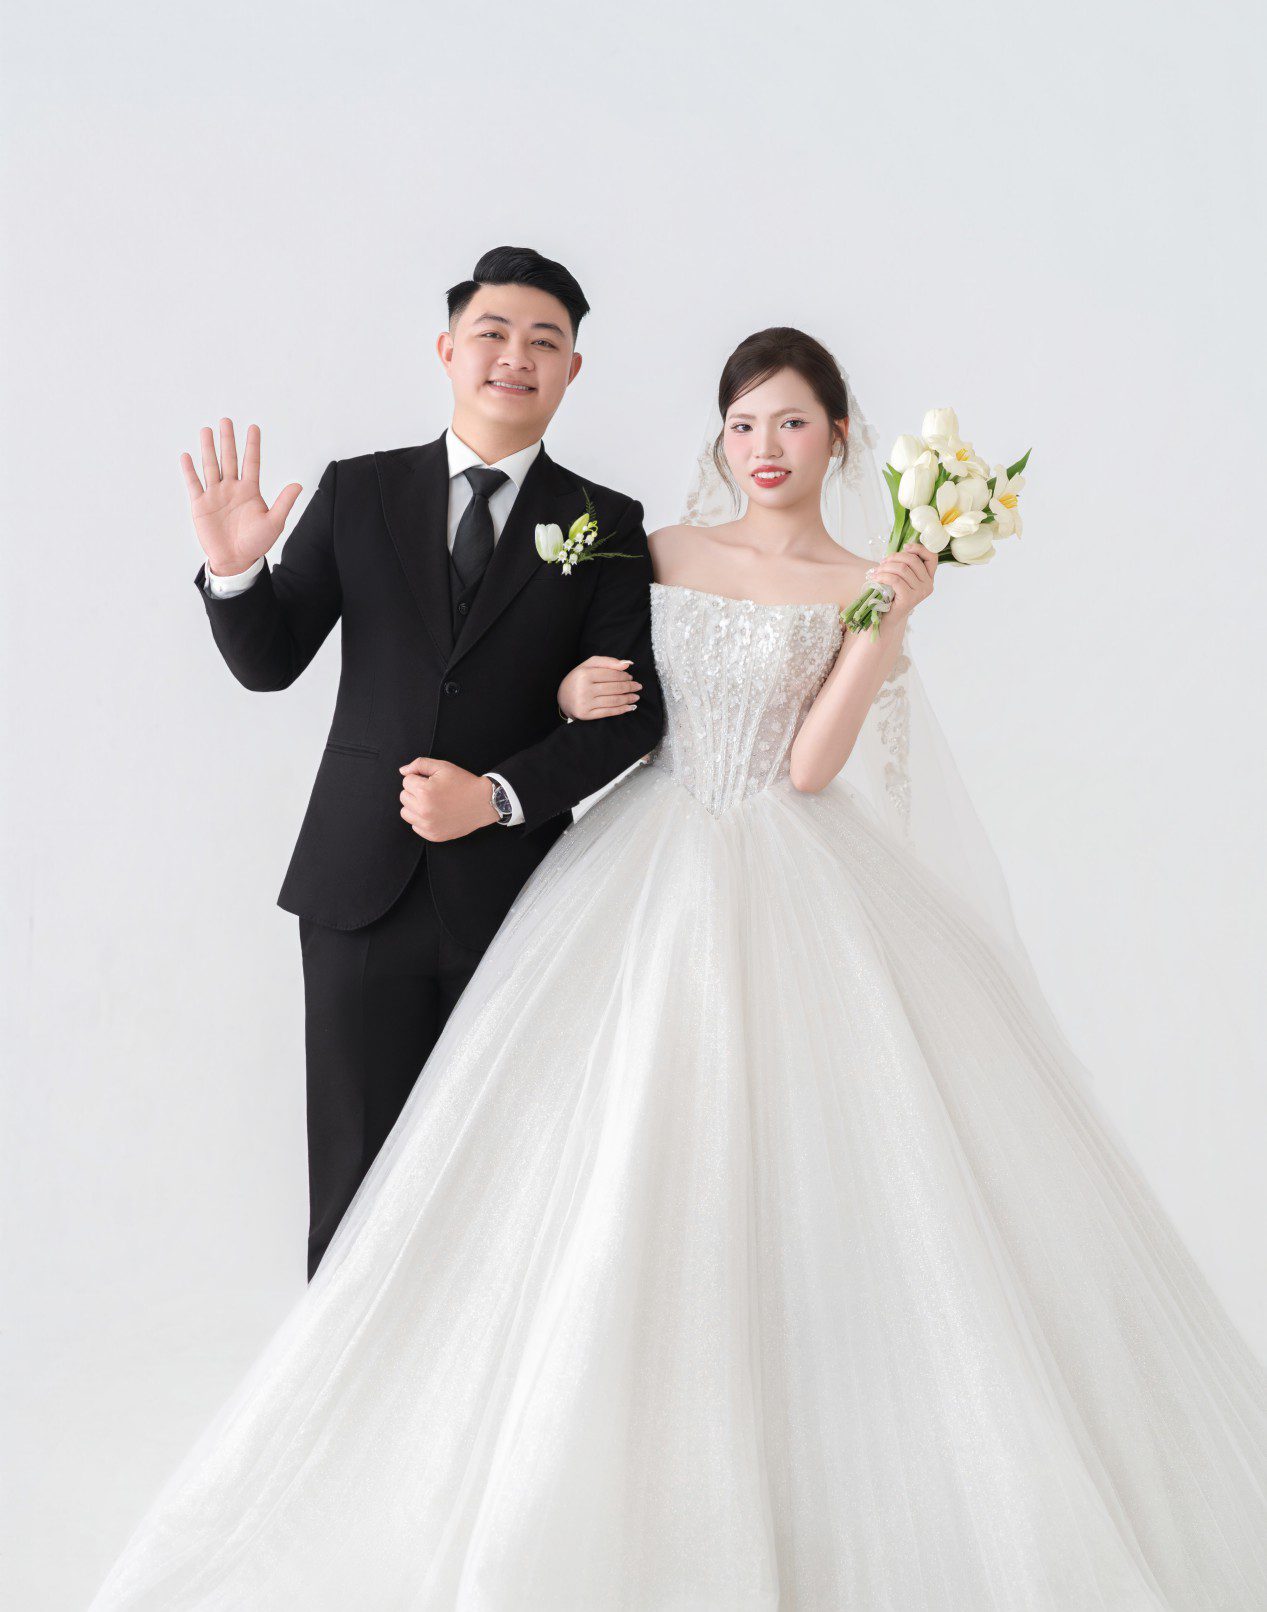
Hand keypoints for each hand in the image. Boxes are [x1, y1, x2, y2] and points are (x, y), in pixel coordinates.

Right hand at [180, 420, 302, 577]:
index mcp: (250, 490)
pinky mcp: (201, 504)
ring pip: (211, 466)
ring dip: (208, 448)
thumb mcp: (274, 522)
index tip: (253, 427)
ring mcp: (215, 495)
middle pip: (229, 459)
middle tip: (226, 420)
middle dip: (228, 440)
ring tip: (207, 430)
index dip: (252, 445)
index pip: (251, 462)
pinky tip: (187, 455)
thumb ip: (284, 502)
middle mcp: (232, 488)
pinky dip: (190, 470)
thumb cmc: (256, 543)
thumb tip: (298, 484)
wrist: (236, 560)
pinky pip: (194, 484)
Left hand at [398, 757, 498, 841]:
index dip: (420, 778)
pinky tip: (436, 814)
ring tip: (432, 802)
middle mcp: (424, 810)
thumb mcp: (443, 766)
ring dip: (415, 806)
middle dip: (415, 791)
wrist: (483, 802)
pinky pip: (415, 826)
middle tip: (433, 791)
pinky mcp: (433, 835)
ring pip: (406, 812)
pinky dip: (422, 820)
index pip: (406, 781)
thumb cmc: (463, 783)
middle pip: (404, 796)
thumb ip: (419, 764)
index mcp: (424, 791)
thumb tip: (403, 771)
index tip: (433, 781)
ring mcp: (428, 825)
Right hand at [557, 655, 642, 720]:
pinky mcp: (586, 715)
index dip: (624, 676)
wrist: (563, 698)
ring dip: (628, 698)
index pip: (611, 674)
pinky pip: (608, 712)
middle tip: (638, 687)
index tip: (630, 677)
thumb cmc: (578, 679)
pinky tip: (629, 707)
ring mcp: (585, 703)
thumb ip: (607, 662)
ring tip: (635, 696)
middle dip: (629, 687)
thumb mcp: (588, 665)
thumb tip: (627, 664)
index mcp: (584, 674)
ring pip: (613, 700)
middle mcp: (584, 689)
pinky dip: (621, 710)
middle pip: (614, 688)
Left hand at [866, 541, 937, 620]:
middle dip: (894, 557)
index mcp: (929, 577)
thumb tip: (902, 548)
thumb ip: (905, 564)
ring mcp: (920, 592)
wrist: (886, 619)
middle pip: (913, 560)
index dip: (919, 548)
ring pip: (902, 569)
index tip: (904, 547)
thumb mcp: (901, 577)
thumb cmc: (892, 595)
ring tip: (876, 572)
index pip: (932, 557)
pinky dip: (883, 576)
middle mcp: (928, 584)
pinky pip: (895, 580)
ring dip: (885, 567)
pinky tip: (875, 578)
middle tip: (882, 562)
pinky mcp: (909, 599)